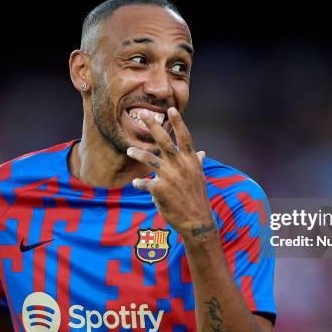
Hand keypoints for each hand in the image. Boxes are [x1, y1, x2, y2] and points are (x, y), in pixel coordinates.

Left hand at [126, 107, 215, 239]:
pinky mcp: (159, 190)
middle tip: (143, 113)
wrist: (197, 221)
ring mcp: (170, 177)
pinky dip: (140, 184)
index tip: (171, 109)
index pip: (184, 137)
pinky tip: (136, 184)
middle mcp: (180, 165)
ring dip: (138, 153)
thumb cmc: (198, 199)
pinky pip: (145, 183)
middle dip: (153, 125)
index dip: (178, 122)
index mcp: (191, 161)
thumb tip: (202, 152)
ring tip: (129, 150)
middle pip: (164, 141)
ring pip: (149, 159)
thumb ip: (198, 163)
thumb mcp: (200, 178)